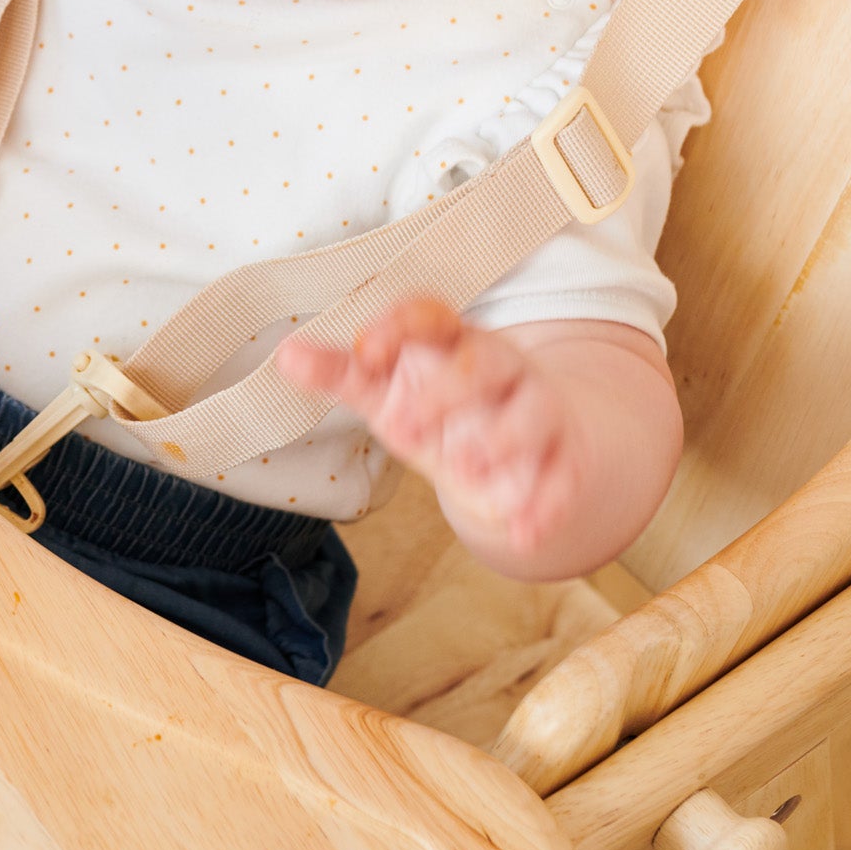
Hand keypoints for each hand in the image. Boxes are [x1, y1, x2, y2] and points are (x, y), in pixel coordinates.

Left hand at [276, 296, 579, 561]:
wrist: (526, 443)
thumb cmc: (443, 409)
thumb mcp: (388, 391)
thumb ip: (342, 373)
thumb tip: (285, 353)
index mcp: (452, 342)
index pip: (431, 317)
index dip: (400, 326)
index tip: (368, 350)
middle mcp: (501, 368)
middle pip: (483, 363)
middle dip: (447, 392)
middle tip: (405, 429)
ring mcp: (538, 410)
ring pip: (532, 413)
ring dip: (501, 440)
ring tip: (465, 470)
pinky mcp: (565, 457)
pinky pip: (564, 476)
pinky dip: (547, 506)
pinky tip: (524, 532)